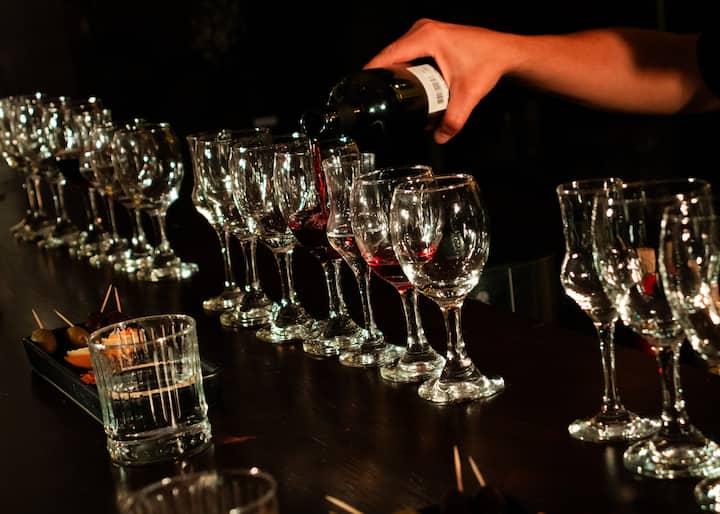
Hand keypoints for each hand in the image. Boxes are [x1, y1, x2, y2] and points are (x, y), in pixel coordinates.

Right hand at [364, 18, 519, 143]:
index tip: (361, 88)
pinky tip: (402, 81)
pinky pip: (407, 50)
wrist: (505, 52)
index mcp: (426, 38)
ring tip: (388, 93)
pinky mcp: (429, 34)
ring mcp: (425, 29)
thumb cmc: (488, 63)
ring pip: (398, 52)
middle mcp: (422, 29)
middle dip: (383, 76)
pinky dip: (403, 65)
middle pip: (390, 54)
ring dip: (392, 71)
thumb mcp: (468, 95)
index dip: (372, 72)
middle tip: (378, 99)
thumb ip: (453, 120)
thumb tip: (439, 138)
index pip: (388, 54)